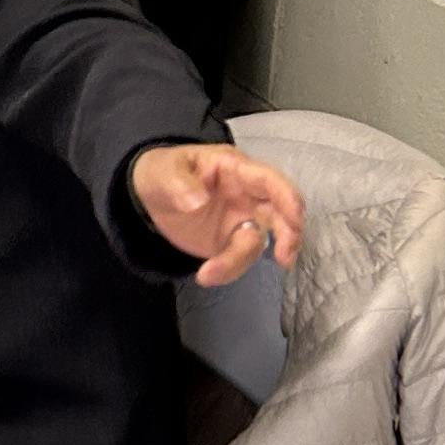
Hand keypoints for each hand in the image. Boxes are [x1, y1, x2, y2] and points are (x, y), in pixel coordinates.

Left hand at [129, 143, 306, 285]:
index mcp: (236, 169)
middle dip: (289, 236)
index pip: (269, 180)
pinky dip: (228, 270)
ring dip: (239, 261)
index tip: (296, 220)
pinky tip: (205, 275)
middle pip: (280, 214)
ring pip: (257, 243)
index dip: (287, 197)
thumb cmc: (163, 173)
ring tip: (207, 274)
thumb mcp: (164, 171)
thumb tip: (198, 202)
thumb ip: (179, 183)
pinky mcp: (231, 242)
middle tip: (284, 259)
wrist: (149, 196)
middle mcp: (247, 195)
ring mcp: (241, 220)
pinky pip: (239, 258)